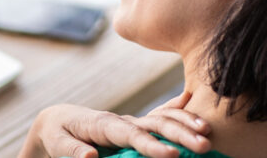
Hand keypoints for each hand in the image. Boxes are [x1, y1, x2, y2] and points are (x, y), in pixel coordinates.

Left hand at [19, 92, 210, 157]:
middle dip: (180, 134)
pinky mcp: (137, 127)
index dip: (151, 145)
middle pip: (154, 123)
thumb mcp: (58, 143)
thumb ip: (73, 151)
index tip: (172, 156)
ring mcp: (132, 122)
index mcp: (104, 124)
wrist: (60, 119)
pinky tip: (200, 114)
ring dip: (186, 124)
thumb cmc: (58, 133)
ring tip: (208, 134)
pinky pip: (161, 118)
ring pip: (162, 119)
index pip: (131, 134)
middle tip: (204, 145)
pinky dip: (181, 114)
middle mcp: (122, 120)